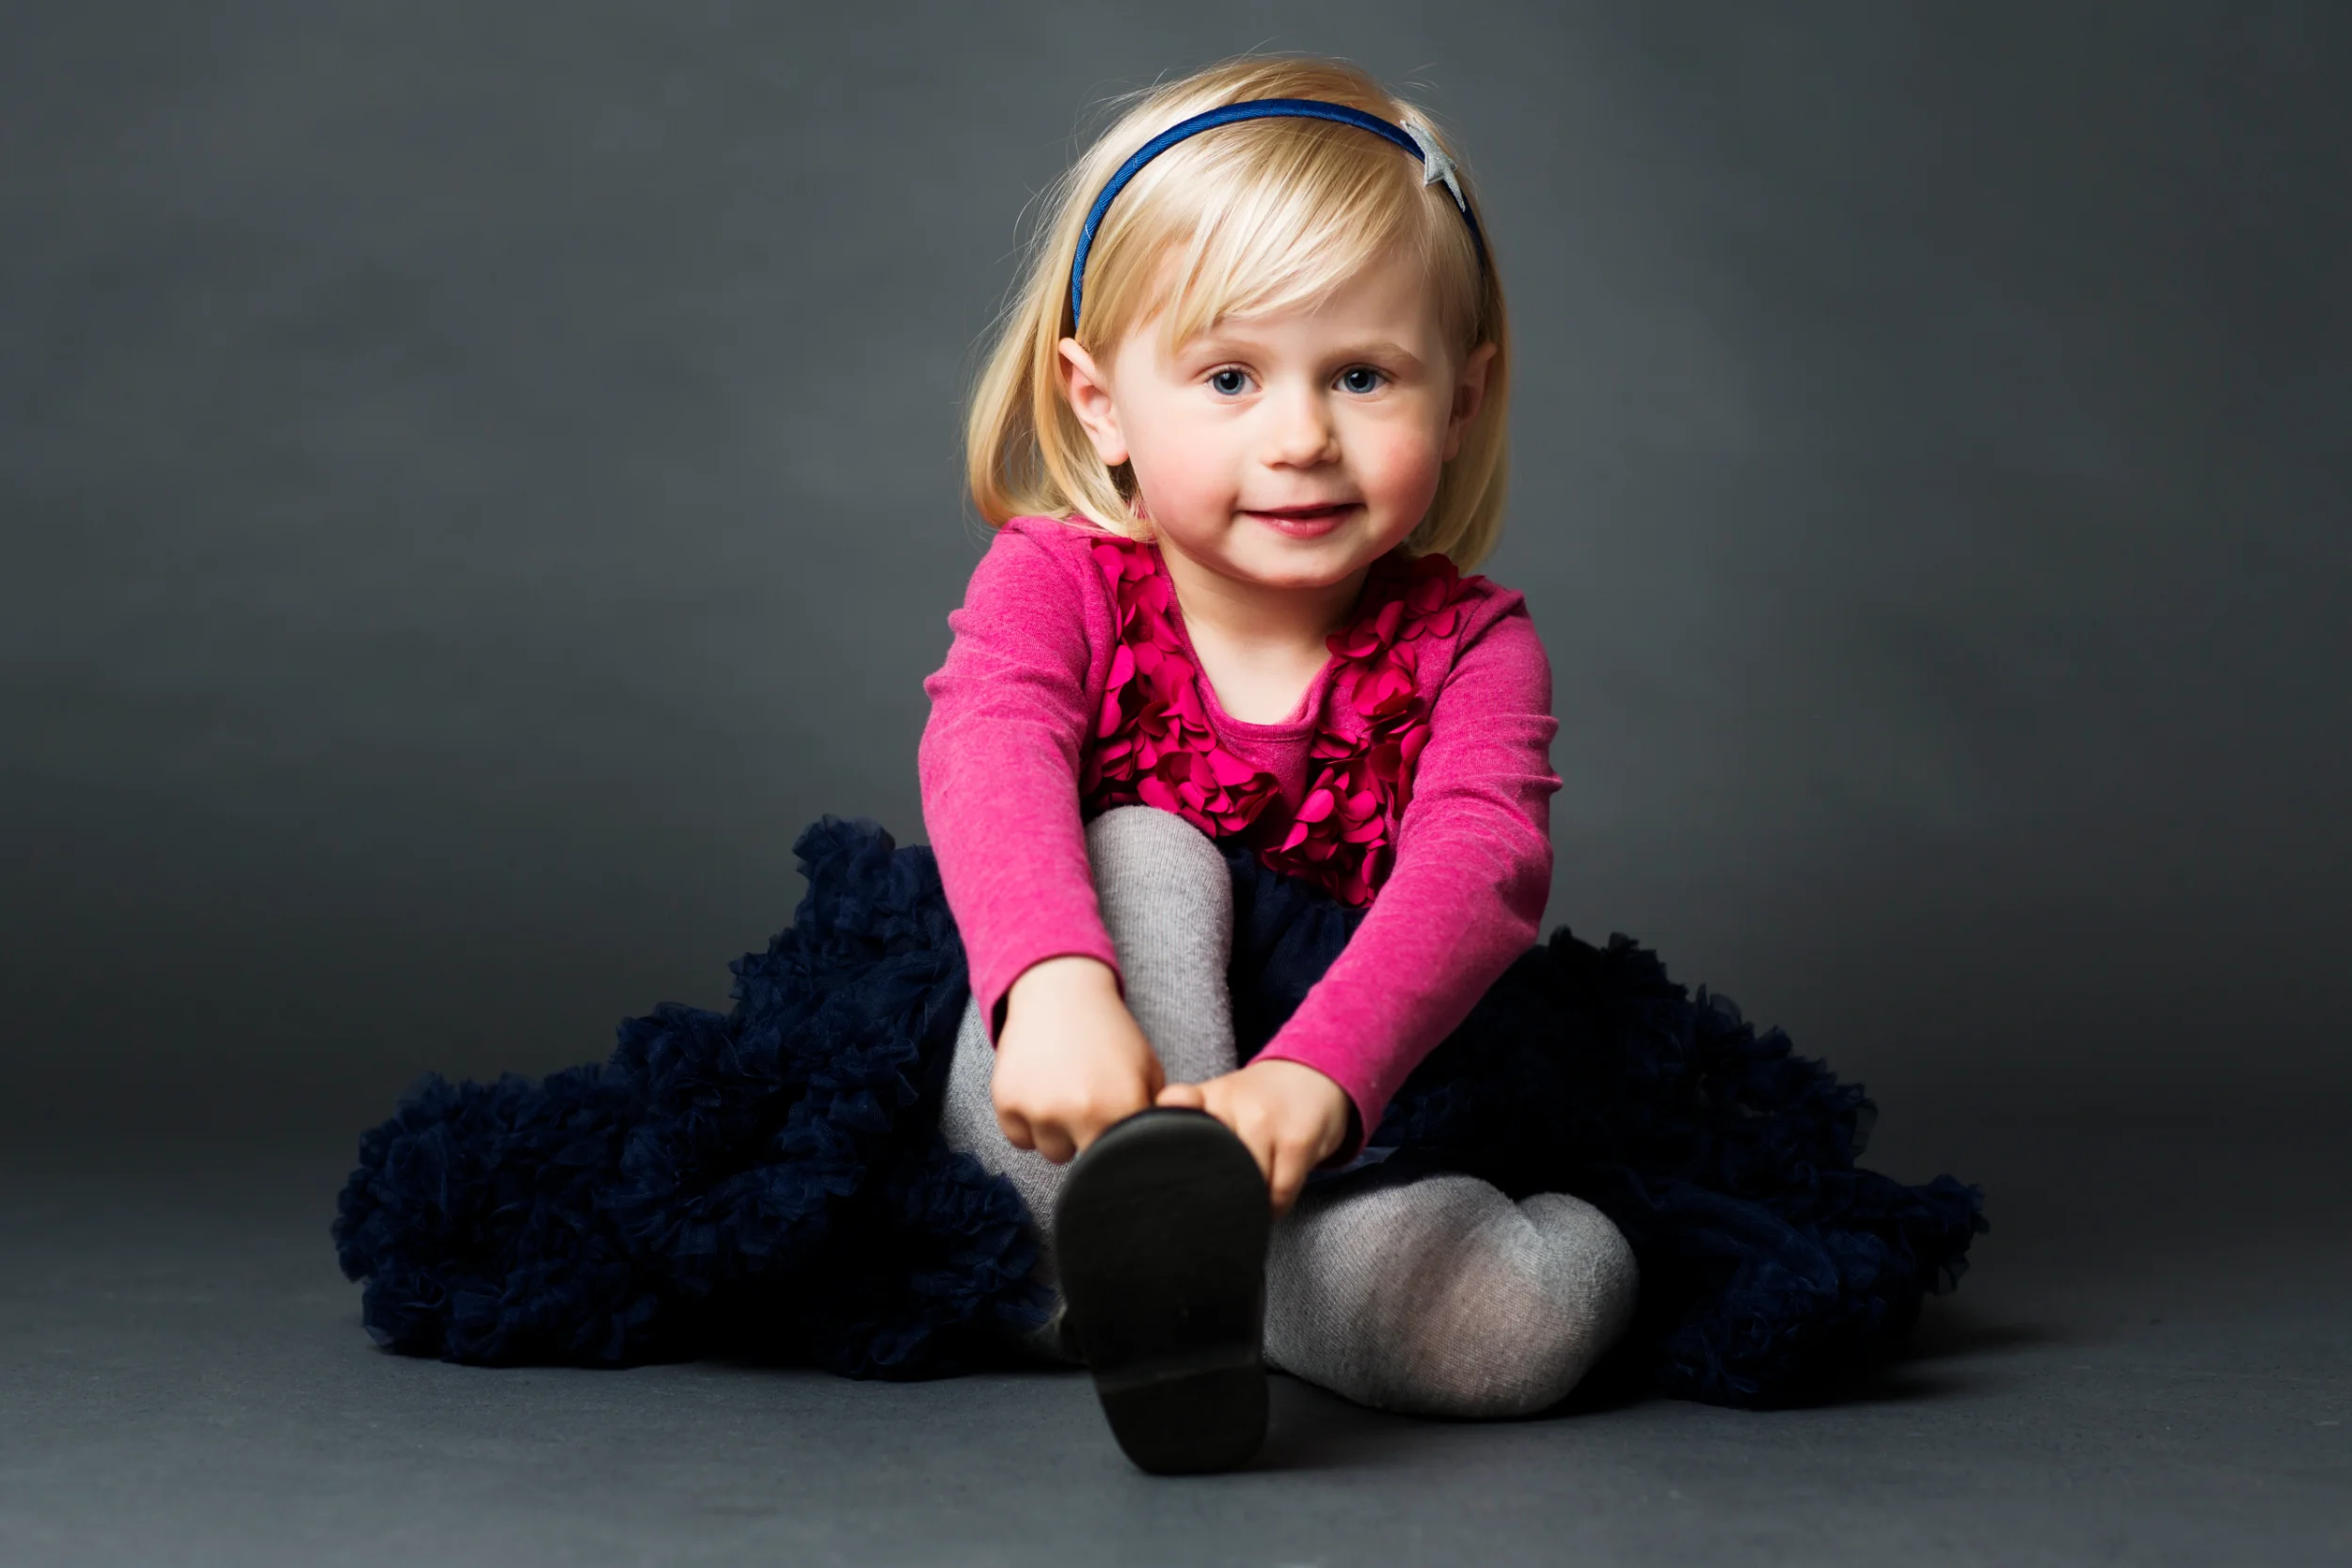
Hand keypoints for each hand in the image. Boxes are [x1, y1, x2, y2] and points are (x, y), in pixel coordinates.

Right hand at [992, 956, 1162, 1163]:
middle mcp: (1080, 1112)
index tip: (1117, 1125)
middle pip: (1086, 1163)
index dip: (1120, 1146)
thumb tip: (1155, 1160)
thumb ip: (1155, 1117)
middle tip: (1089, 1100)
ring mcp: (1040, 1109)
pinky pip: (1019, 1138)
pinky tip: (1040, 1088)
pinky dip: (1027, 1122)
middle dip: (1089, 1139)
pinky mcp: (1006, 1103)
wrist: (1060, 993)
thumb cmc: (1110, 1035)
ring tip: (1064, 1091)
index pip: (1122, 1159)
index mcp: (1121, 1107)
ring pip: (1052, 1152)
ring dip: (1058, 1133)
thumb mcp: (1148, 1071)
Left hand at [1157, 1059, 1351, 1213]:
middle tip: (1217, 1199)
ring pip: (1245, 1188)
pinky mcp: (1297, 1140)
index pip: (1173, 1111)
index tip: (1162, 1173)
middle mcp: (1231, 1103)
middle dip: (1211, 1195)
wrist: (1313, 1078)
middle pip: (1209, 1171)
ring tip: (1252, 1193)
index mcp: (1206, 1097)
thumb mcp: (1217, 1104)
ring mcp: (1264, 1120)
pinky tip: (1274, 1194)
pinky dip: (1274, 1207)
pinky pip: (1278, 1194)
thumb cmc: (1258, 1103)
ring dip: (1248, 1205)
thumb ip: (1185, 1128)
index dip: (1164, 1144)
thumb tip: (1156, 1176)